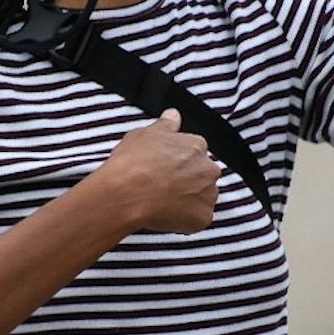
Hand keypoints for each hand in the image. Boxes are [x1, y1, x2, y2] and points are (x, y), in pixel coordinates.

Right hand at [93, 108, 220, 235]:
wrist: (125, 193)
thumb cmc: (132, 162)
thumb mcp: (144, 134)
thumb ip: (165, 125)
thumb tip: (174, 115)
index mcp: (196, 146)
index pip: (195, 152)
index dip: (178, 162)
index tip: (164, 168)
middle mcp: (208, 169)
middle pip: (202, 175)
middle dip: (188, 180)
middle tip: (163, 187)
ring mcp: (208, 194)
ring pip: (202, 197)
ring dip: (189, 199)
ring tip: (163, 203)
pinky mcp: (203, 218)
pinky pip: (198, 219)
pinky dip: (186, 220)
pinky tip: (166, 215)